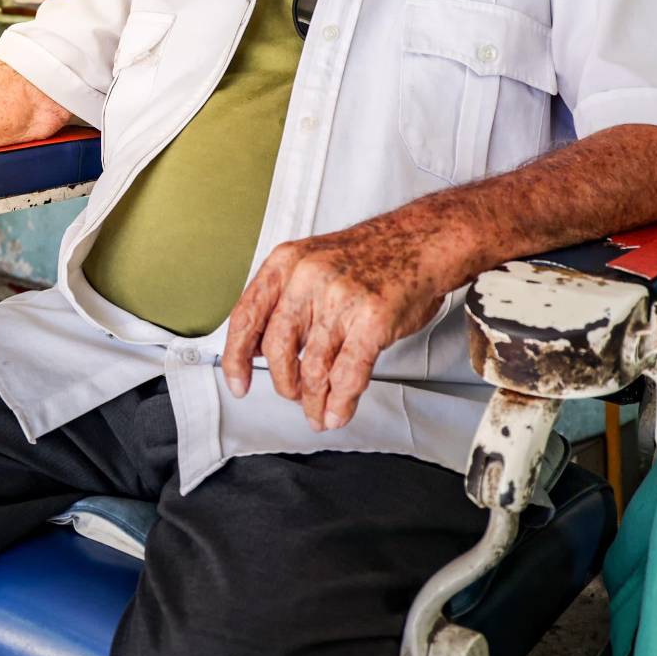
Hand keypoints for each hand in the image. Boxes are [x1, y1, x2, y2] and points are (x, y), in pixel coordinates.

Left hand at [221, 216, 453, 430]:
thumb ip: (283, 299)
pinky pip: (348, 375)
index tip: (238, 382)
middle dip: (284, 383)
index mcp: (286, 263)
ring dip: (314, 401)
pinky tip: (337, 412)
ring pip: (314, 369)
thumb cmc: (368, 256)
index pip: (246, 317)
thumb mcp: (311, 261)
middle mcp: (308, 279)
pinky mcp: (372, 321)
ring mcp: (340, 300)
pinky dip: (340, 402)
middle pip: (277, 349)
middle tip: (293, 394)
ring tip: (318, 412)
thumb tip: (256, 347)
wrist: (419, 242)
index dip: (237, 358)